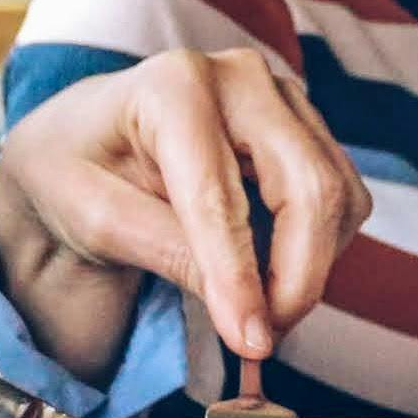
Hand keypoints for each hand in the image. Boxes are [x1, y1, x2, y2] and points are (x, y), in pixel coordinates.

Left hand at [0, 45, 371, 376]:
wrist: (83, 140)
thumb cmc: (75, 171)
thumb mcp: (94, 219)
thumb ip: (168, 254)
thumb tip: (246, 318)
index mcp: (173, 86)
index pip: (221, 197)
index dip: (240, 276)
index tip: (251, 341)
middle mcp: (240, 76)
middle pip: (309, 187)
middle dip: (297, 277)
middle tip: (262, 338)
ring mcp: (281, 94)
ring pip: (338, 195)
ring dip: (309, 267)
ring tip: (254, 306)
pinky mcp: (305, 124)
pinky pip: (342, 197)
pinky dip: (318, 247)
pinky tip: (268, 265)